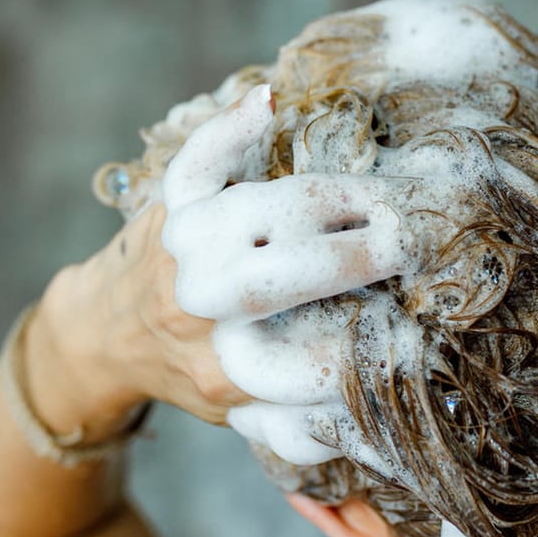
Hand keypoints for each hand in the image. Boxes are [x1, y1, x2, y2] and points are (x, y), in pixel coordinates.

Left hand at [40, 84, 422, 429]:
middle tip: (412, 243)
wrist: (108, 335)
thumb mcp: (252, 418)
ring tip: (381, 200)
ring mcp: (185, 252)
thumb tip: (389, 431)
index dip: (386, 338)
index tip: (429, 319)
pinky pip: (199, 160)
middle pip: (295, 272)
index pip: (327, 359)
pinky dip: (231, 128)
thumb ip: (312, 426)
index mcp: (233, 374)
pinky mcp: (171, 205)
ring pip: (262, 211)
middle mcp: (205, 312)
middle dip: (362, 254)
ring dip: (331, 198)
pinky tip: (268, 106)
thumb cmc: (200, 371)